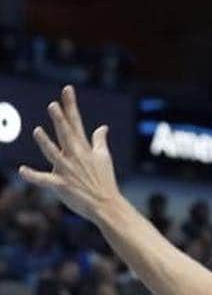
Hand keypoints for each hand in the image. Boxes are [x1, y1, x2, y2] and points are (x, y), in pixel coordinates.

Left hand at [19, 85, 120, 222]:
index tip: (66, 89)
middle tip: (53, 106)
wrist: (106, 205)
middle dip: (60, 120)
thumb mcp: (105, 158)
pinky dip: (33, 176)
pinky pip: (44, 180)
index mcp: (83, 148)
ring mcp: (68, 170)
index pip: (75, 122)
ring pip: (53, 154)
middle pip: (65, 134)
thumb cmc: (105, 181)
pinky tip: (22, 170)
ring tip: (37, 131)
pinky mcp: (62, 185)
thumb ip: (100, 140)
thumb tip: (103, 127)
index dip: (70, 105)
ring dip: (45, 143)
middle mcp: (75, 156)